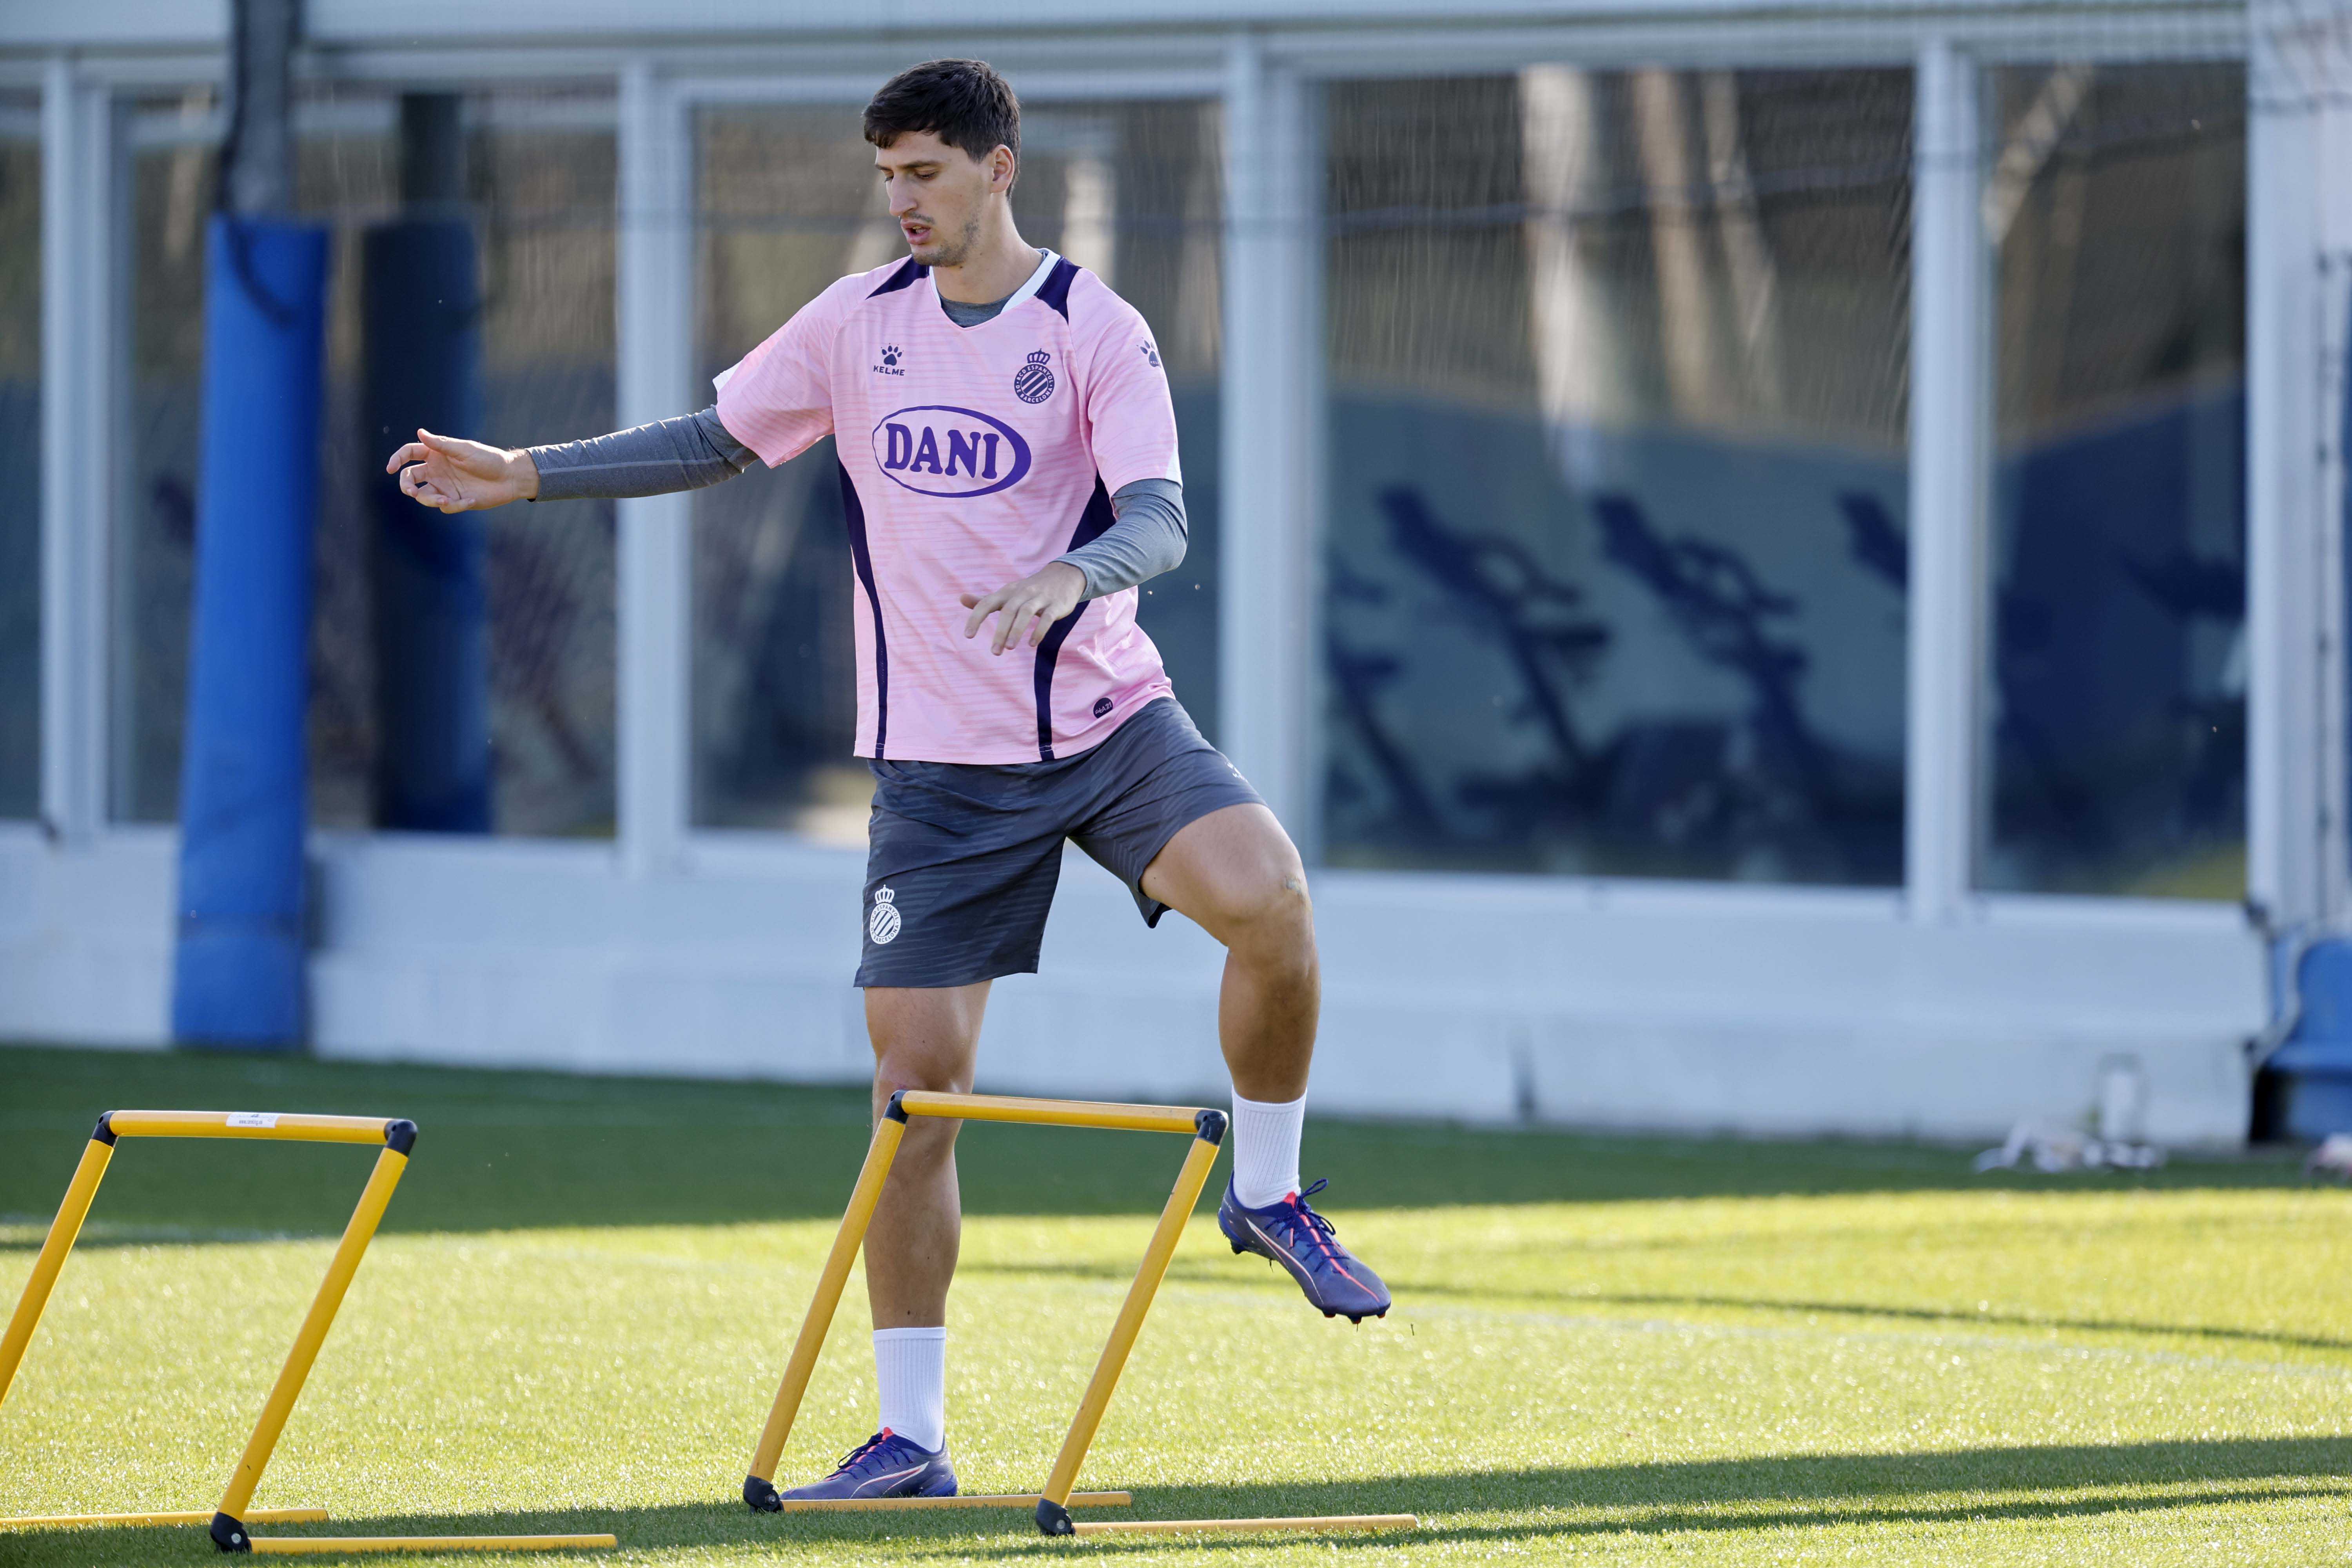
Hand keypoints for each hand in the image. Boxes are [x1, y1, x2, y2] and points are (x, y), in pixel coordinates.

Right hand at [384, 428, 537, 512]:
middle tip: (411, 491)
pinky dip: (456, 505)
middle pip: (410, 478)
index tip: (390, 468)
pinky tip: (471, 500)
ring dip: (431, 500)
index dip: (397, 459)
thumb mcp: (464, 450)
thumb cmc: (489, 459)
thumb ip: (441, 444)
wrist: (510, 477)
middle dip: (406, 486)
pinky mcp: (455, 500)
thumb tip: (419, 432)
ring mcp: (445, 486)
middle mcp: (436, 470)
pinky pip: (446, 507)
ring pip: (424, 496)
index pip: (409, 454)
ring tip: (448, 500)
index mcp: (436, 454)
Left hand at [960, 561, 1085, 654]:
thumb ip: (985, 600)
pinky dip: (1039, 631)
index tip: (968, 635)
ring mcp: (1040, 598)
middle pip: (1008, 611)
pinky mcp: (1056, 605)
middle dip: (1000, 632)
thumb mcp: (1007, 593)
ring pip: (1026, 613)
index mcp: (1008, 592)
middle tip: (995, 652)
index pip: (987, 603)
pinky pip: (1047, 618)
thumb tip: (961, 598)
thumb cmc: (1030, 590)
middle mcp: (1022, 592)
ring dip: (1017, 631)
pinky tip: (1032, 644)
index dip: (976, 618)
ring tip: (1009, 648)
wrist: (1064, 576)